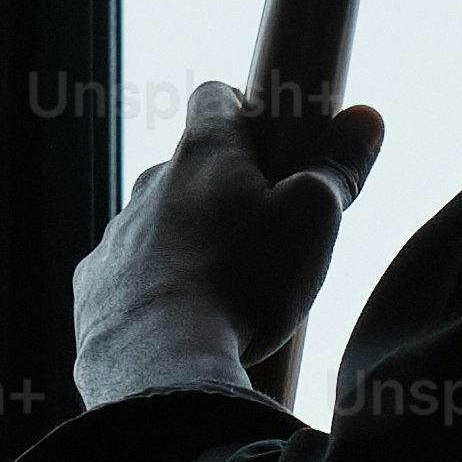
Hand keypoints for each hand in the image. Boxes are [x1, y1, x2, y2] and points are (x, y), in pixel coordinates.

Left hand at [71, 81, 383, 407]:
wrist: (159, 364)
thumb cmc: (243, 281)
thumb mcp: (313, 218)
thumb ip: (338, 165)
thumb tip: (366, 118)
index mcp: (203, 155)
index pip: (214, 98)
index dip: (243, 109)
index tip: (268, 138)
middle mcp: (150, 185)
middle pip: (188, 170)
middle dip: (222, 191)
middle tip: (263, 234)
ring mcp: (116, 239)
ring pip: (156, 225)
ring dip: (187, 244)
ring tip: (225, 291)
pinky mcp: (94, 290)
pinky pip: (128, 277)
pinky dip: (154, 291)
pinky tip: (182, 326)